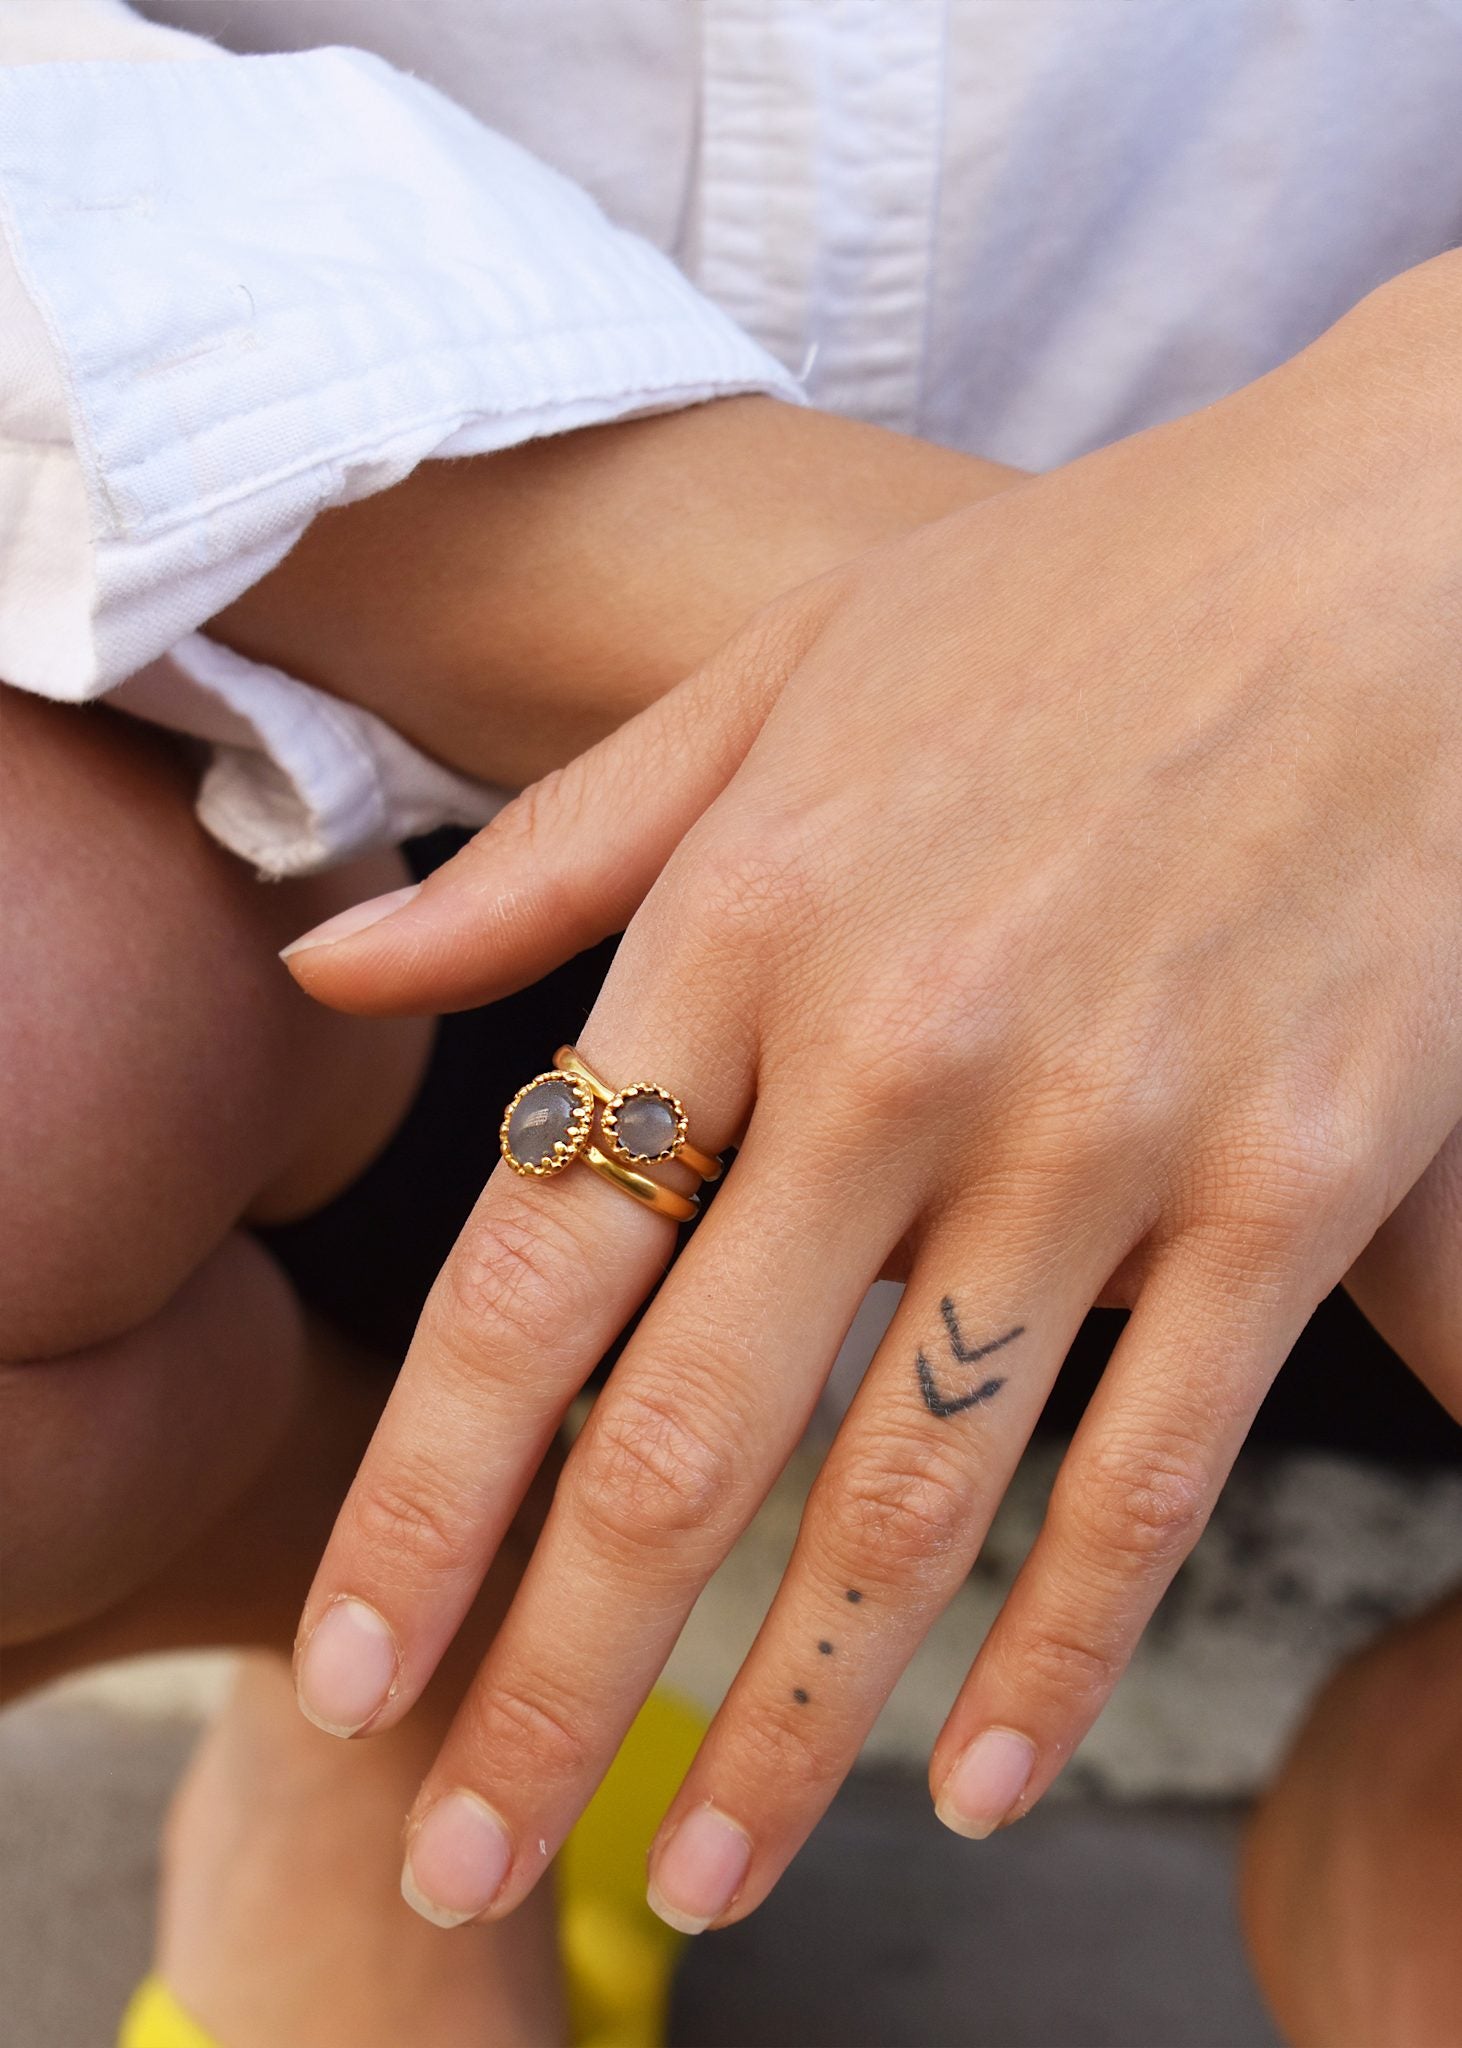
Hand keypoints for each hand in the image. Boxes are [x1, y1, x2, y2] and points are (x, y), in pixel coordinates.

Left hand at [284, 253, 1461, 1933]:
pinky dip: (1065, 1659)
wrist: (1381, 559)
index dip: (425, 1506)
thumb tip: (337, 980)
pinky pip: (1151, 1478)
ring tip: (705, 1885)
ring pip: (912, 1510)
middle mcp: (904, 1055)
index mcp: (746, 925)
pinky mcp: (1290, 1188)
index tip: (351, 1680)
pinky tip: (985, 1780)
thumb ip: (549, 855)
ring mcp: (1110, 1133)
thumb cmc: (1056, 605)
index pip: (530, 1279)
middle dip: (557, 1685)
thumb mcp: (765, 680)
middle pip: (687, 1444)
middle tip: (464, 1858)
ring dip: (789, 1730)